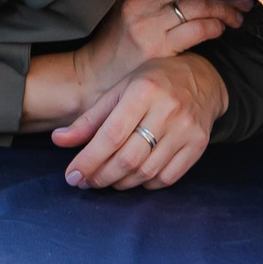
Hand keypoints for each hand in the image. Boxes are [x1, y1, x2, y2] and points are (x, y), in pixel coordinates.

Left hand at [53, 55, 227, 188]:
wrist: (204, 79)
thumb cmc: (153, 83)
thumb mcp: (119, 90)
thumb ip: (90, 119)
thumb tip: (58, 140)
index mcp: (144, 91)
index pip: (111, 135)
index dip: (88, 160)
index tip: (72, 176)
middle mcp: (168, 110)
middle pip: (128, 158)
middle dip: (101, 176)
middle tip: (85, 182)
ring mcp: (187, 130)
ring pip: (147, 171)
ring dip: (120, 183)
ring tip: (105, 179)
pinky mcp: (198, 145)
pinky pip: (167, 177)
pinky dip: (145, 184)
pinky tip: (132, 178)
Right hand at [81, 0, 244, 95]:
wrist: (91, 79)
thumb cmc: (115, 50)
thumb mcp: (128, 16)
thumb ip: (155, 1)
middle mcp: (141, 7)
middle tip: (242, 2)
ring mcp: (149, 28)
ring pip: (198, 7)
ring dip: (224, 11)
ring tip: (236, 18)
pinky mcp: (157, 50)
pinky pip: (196, 30)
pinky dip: (214, 26)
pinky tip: (220, 29)